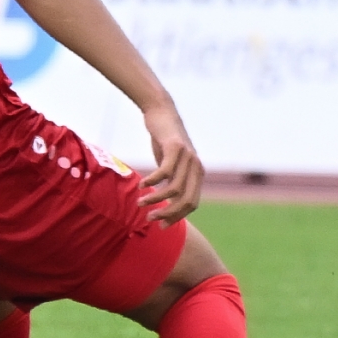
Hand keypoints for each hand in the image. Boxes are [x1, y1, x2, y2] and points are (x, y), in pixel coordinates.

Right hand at [137, 101, 202, 224]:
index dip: (177, 217)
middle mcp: (196, 167)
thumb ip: (171, 179)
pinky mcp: (175, 147)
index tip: (160, 225)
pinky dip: (152, 182)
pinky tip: (141, 185)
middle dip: (168, 213)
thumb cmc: (164, 140)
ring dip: (156, 199)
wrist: (162, 112)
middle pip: (186, 200)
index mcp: (197, 174)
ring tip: (140, 203)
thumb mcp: (170, 163)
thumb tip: (163, 200)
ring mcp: (188, 157)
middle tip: (149, 218)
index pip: (192, 204)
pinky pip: (165, 171)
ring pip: (175, 188)